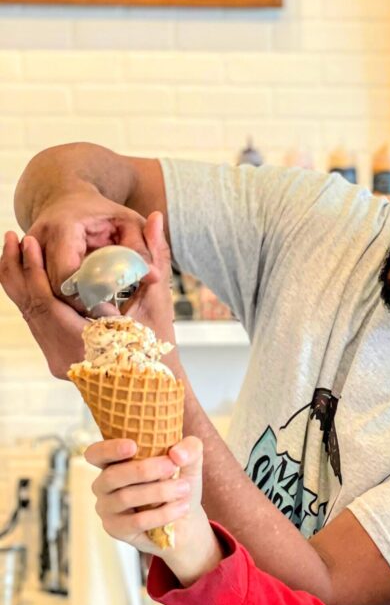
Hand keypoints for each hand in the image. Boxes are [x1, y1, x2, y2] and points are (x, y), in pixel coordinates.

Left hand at [0, 211, 175, 380]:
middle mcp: (64, 357)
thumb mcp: (158, 301)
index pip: (48, 303)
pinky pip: (35, 323)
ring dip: (20, 280)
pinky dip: (29, 296)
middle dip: (20, 269)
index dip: (35, 269)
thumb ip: (154, 256)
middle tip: (15, 237)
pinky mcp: (55, 358)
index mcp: (87, 347)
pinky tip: (27, 272)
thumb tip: (156, 217)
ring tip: (15, 247)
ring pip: (28, 314)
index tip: (30, 240)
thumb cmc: (159, 348)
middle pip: (31, 307)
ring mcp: (57, 360)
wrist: (153, 387)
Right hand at [25, 187, 150, 307]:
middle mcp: (37, 240)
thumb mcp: (130, 224)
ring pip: (46, 293)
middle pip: (53, 289)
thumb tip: (153, 276)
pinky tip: (86, 306)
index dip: (88, 297)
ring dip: (72, 307)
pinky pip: (44, 290)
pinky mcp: (28, 263)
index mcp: (62, 228)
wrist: (70, 200)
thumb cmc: (105, 214)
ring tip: (99, 314)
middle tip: (106, 319)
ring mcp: (28, 253)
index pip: (67, 274)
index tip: (110, 312)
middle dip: (80, 307)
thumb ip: (144, 249)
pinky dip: (65, 301)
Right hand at [88, 436, 221, 583]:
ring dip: (158, 491)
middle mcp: (104, 485)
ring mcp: (107, 508)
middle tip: (171, 467)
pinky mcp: (117, 529)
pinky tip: (181, 508)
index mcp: (115, 462)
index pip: (95, 453)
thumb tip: (176, 454)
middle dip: (143, 469)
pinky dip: (162, 514)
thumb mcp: (191, 461)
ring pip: (125, 497)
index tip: (133, 446)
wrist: (187, 520)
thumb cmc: (181, 482)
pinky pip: (136, 521)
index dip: (109, 449)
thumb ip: (190, 448)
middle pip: (112, 475)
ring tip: (184, 488)